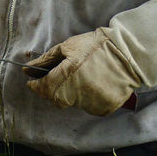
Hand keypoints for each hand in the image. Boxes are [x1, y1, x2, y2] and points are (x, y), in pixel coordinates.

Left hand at [26, 28, 140, 115]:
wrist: (128, 54)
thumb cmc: (96, 46)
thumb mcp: (68, 47)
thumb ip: (46, 60)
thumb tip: (28, 69)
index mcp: (67, 76)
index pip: (43, 88)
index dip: (36, 85)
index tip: (32, 81)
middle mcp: (77, 94)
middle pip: (55, 98)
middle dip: (51, 88)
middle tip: (58, 75)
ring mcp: (91, 104)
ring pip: (70, 102)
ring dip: (69, 92)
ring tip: (81, 75)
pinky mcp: (102, 109)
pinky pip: (86, 105)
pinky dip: (84, 97)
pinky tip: (92, 83)